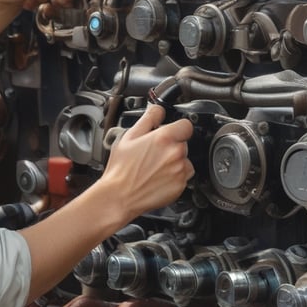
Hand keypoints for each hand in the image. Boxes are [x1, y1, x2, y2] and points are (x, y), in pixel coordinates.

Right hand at [101, 104, 194, 221]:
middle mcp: (176, 153)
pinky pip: (183, 176)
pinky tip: (157, 177)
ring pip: (184, 160)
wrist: (120, 196)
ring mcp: (180, 170)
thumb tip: (158, 109)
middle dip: (171, 145)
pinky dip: (174, 176)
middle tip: (152, 153)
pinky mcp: (181, 186)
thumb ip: (148, 118)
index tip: (169, 133)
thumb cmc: (121, 168)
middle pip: (183, 143)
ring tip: (154, 167)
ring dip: (174, 161)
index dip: (176, 128)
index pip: (186, 125)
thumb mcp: (128, 137)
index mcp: (164, 138)